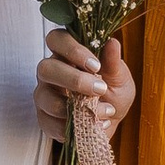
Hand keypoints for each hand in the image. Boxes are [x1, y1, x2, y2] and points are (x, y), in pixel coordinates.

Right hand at [36, 28, 135, 146]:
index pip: (56, 39)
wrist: (109, 123)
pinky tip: (93, 125)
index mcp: (67, 55)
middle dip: (73, 79)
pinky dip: (72, 125)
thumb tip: (112, 42)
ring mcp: (45, 96)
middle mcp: (51, 72)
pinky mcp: (44, 119)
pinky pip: (49, 122)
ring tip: (104, 111)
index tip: (96, 65)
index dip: (72, 49)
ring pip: (44, 97)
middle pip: (45, 68)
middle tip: (100, 89)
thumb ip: (113, 62)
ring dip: (75, 106)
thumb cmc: (112, 94)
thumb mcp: (119, 79)